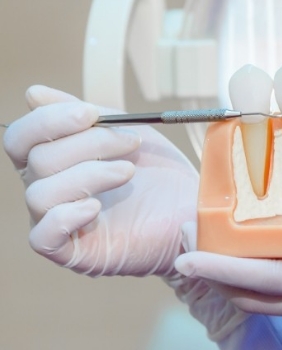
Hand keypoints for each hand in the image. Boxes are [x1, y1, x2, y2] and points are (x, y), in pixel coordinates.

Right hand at [3, 85, 197, 278]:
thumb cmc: (159, 175)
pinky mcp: (74, 254)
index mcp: (54, 162)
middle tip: (131, 141)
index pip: (22, 138)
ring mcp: (59, 224)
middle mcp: (49, 192)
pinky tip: (97, 207)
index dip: (49, 120)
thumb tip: (33, 95)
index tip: (91, 113)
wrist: (192, 210)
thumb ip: (80, 115)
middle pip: (36, 161)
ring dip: (88, 175)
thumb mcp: (122, 132)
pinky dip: (65, 217)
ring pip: (40, 195)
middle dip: (88, 144)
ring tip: (128, 172)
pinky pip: (43, 237)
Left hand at [175, 132, 281, 349]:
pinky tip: (275, 251)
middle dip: (216, 268)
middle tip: (192, 237)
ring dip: (237, 274)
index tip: (184, 255)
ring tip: (220, 241)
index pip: (265, 278)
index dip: (220, 268)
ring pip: (267, 297)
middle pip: (251, 291)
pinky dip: (267, 278)